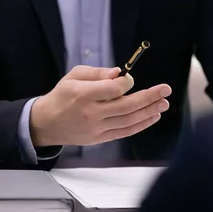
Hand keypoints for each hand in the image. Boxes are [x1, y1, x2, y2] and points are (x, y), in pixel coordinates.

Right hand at [29, 65, 171, 146]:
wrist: (46, 123)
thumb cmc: (62, 95)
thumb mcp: (74, 76)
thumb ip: (98, 73)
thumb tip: (120, 73)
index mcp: (82, 94)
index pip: (113, 89)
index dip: (126, 83)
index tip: (130, 79)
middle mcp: (91, 113)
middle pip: (126, 106)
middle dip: (149, 96)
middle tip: (165, 89)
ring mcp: (96, 128)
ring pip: (128, 120)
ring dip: (149, 111)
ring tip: (164, 102)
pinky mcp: (99, 138)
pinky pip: (124, 132)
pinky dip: (141, 125)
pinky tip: (153, 116)